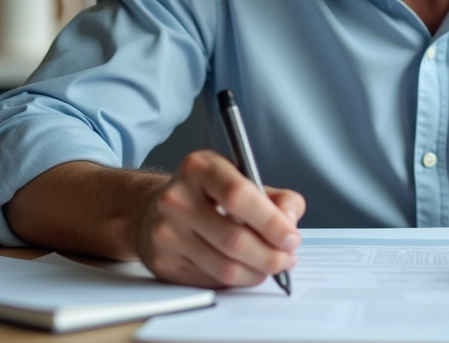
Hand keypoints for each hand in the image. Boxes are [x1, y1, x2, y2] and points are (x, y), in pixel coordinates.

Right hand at [136, 149, 305, 288]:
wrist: (157, 208)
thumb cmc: (210, 194)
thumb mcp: (244, 179)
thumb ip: (279, 198)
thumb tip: (290, 223)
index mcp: (200, 168)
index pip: (239, 196)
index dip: (271, 222)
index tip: (292, 238)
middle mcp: (177, 199)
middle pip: (233, 239)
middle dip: (270, 255)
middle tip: (288, 259)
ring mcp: (166, 233)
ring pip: (224, 267)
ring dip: (258, 272)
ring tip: (272, 266)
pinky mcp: (163, 262)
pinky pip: (211, 280)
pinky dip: (238, 280)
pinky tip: (246, 270)